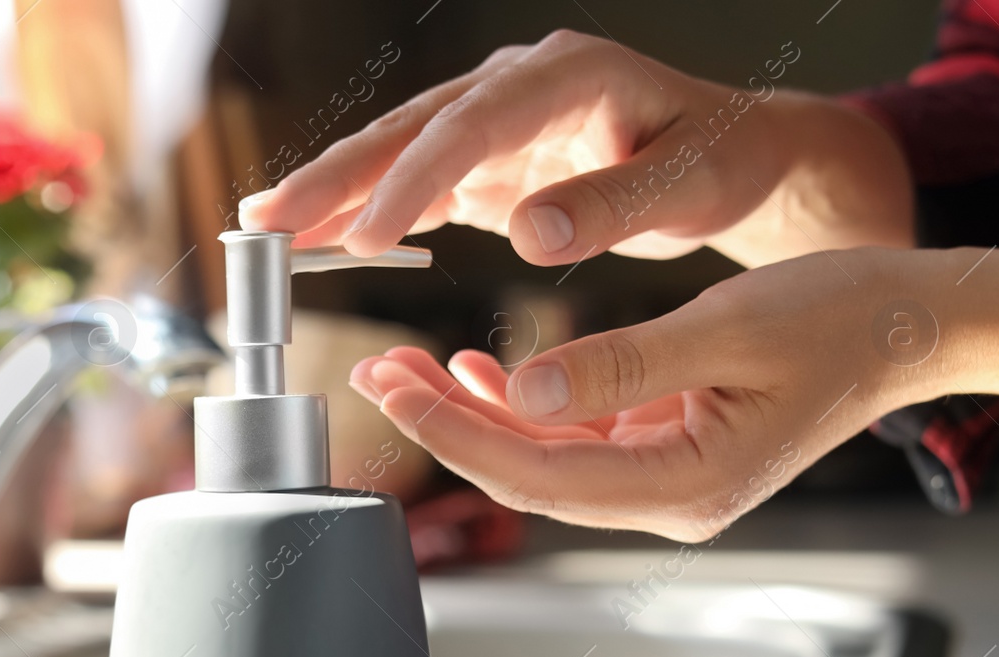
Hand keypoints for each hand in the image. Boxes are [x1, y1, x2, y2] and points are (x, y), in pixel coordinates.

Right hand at [240, 30, 911, 266]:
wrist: (731, 156)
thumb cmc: (719, 163)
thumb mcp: (688, 185)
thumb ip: (611, 205)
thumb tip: (529, 233)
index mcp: (567, 75)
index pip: (472, 124)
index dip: (414, 178)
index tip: (368, 233)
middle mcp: (519, 86)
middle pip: (412, 127)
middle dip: (338, 176)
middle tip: (270, 222)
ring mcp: (496, 121)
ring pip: (399, 152)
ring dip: (334, 191)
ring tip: (267, 228)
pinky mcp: (488, 161)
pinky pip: (416, 184)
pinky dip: (369, 211)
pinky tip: (321, 239)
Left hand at [346, 248, 957, 541]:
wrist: (913, 326)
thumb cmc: (843, 321)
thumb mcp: (726, 330)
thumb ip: (620, 367)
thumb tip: (521, 392)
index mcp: (684, 486)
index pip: (536, 476)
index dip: (455, 437)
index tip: (394, 392)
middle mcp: (669, 501)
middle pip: (528, 475)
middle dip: (446, 426)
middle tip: (378, 373)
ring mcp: (667, 482)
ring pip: (544, 459)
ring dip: (475, 416)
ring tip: (409, 368)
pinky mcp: (666, 453)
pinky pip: (576, 441)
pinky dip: (525, 408)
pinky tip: (482, 376)